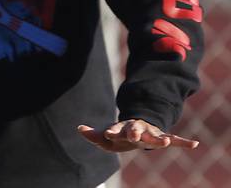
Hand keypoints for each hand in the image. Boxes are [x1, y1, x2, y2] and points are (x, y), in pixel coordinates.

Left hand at [78, 119, 198, 152]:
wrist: (136, 129)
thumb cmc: (119, 135)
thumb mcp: (105, 137)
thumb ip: (93, 134)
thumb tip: (79, 128)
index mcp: (122, 128)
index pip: (116, 129)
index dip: (112, 131)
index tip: (108, 133)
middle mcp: (137, 128)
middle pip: (135, 129)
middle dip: (134, 132)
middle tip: (133, 135)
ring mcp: (150, 132)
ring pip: (155, 135)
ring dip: (159, 139)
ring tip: (164, 142)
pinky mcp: (161, 137)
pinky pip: (174, 139)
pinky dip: (184, 142)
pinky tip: (194, 145)